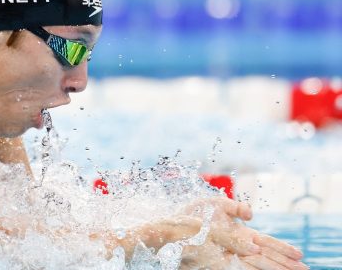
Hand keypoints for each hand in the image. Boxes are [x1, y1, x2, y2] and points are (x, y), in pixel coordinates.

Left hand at [180, 197, 306, 268]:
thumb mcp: (215, 205)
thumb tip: (252, 214)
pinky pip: (240, 268)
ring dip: (274, 268)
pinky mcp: (218, 262)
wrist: (169, 226)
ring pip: (257, 264)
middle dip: (285, 264)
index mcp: (239, 234)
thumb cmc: (191, 215)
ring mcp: (229, 255)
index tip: (299, 255)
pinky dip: (254, 269)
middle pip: (266, 256)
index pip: (266, 243)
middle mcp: (237, 246)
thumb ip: (235, 207)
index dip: (282, 249)